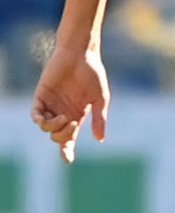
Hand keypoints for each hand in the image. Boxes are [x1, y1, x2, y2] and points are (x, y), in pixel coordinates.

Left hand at [31, 46, 108, 163]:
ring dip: (54, 128)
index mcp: (76, 115)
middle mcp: (62, 112)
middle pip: (58, 137)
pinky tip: (49, 118)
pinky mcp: (41, 96)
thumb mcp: (100, 98)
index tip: (68, 159)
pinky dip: (40, 120)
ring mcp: (51, 105)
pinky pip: (35, 115)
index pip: (69, 139)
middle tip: (73, 124)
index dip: (67, 151)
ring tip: (65, 118)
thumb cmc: (92, 72)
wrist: (81, 52)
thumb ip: (99, 118)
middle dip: (64, 136)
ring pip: (46, 128)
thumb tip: (100, 140)